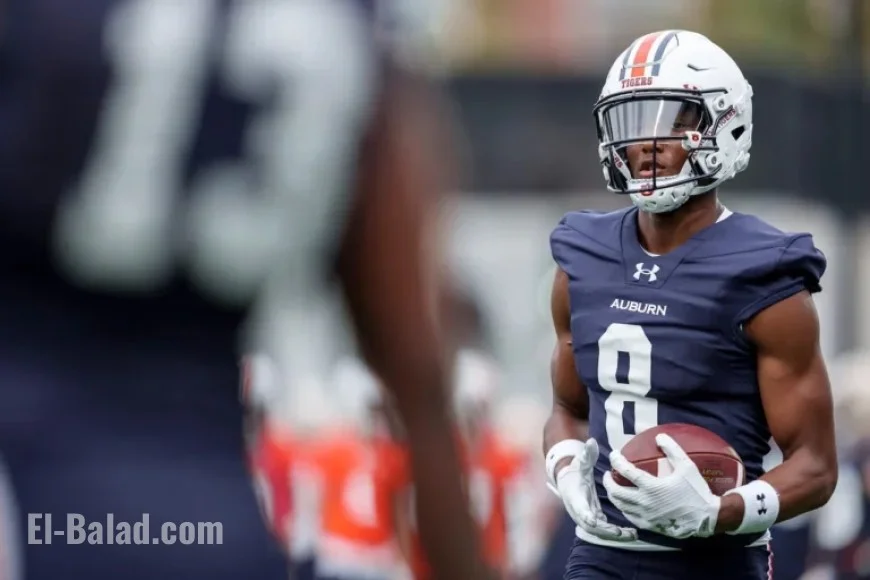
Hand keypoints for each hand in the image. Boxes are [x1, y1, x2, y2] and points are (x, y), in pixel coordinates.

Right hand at [556, 438, 636, 541]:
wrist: (567, 481)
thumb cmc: (575, 470)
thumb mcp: (580, 461)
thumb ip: (587, 453)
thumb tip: (591, 441)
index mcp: (574, 496)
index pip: (578, 507)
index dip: (585, 514)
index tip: (594, 520)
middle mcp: (579, 510)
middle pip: (590, 525)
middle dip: (604, 531)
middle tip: (619, 532)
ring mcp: (586, 517)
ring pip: (598, 531)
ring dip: (613, 535)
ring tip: (631, 535)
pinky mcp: (594, 520)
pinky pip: (604, 530)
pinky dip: (616, 534)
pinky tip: (631, 533)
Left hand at [602, 434, 719, 538]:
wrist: (706, 518)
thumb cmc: (696, 491)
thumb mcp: (687, 466)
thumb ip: (672, 450)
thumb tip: (659, 437)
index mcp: (652, 487)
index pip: (626, 471)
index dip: (616, 461)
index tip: (613, 454)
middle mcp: (645, 502)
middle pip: (616, 492)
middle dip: (608, 481)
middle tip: (608, 473)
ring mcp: (646, 516)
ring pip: (620, 505)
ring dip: (613, 494)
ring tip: (613, 486)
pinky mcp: (649, 525)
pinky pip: (629, 516)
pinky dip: (623, 507)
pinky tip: (625, 502)